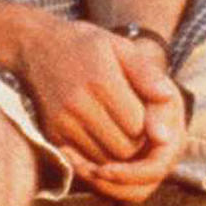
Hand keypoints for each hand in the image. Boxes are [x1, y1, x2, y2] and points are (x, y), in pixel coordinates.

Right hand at [61, 37, 187, 203]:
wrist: (36, 45)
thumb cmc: (86, 44)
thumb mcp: (119, 47)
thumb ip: (146, 73)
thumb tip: (169, 98)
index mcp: (101, 81)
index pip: (138, 125)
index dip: (148, 124)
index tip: (144, 111)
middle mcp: (79, 104)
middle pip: (123, 147)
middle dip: (136, 141)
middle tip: (134, 124)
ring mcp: (63, 122)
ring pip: (105, 159)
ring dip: (117, 151)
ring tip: (117, 128)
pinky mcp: (52, 134)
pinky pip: (85, 160)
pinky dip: (98, 154)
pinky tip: (100, 133)